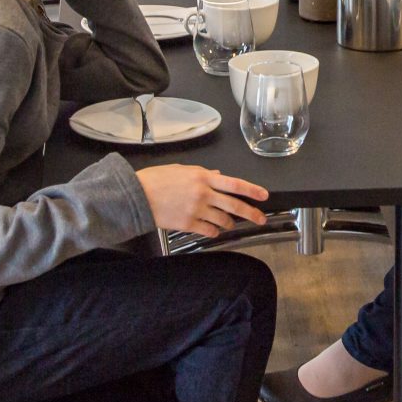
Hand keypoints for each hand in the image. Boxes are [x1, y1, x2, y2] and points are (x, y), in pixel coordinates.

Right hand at [137, 165, 268, 237]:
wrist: (138, 195)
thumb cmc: (157, 179)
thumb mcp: (183, 169)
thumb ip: (203, 173)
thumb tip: (219, 175)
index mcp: (203, 177)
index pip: (235, 183)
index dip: (252, 190)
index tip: (264, 195)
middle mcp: (203, 194)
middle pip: (234, 205)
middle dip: (251, 213)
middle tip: (261, 218)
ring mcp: (196, 210)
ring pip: (223, 220)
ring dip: (229, 224)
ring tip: (229, 224)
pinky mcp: (188, 224)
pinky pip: (209, 230)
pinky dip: (215, 231)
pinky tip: (214, 230)